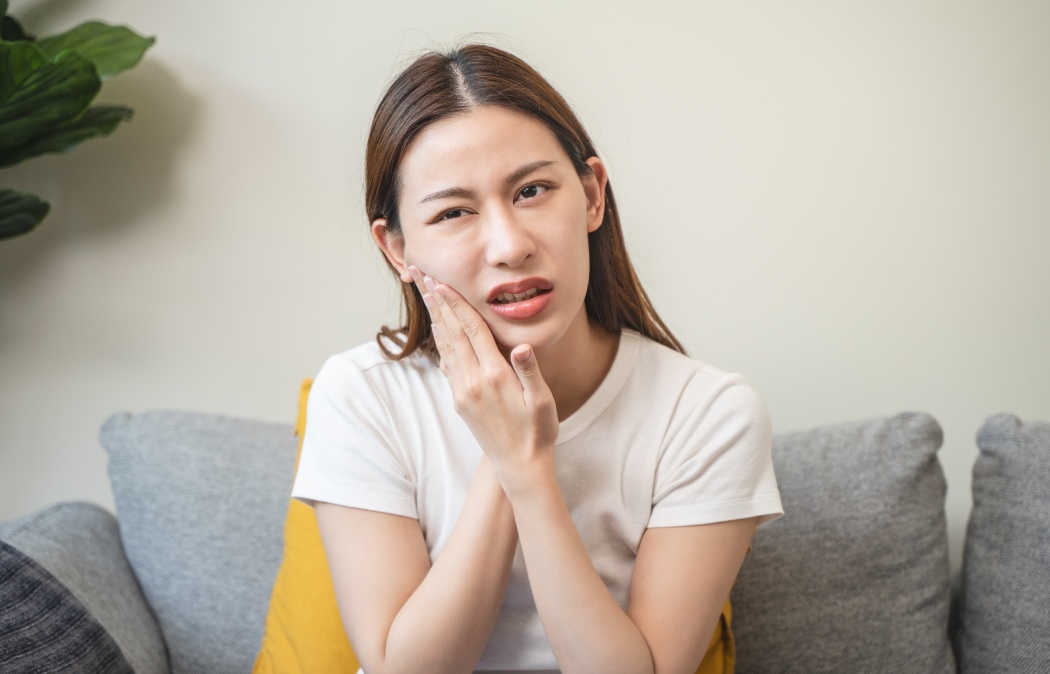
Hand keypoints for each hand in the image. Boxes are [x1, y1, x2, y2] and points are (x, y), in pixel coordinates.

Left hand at [409, 266, 558, 476]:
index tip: (442, 281)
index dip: (457, 303)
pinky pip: (447, 364)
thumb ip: (531, 372)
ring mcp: (462, 392)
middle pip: (451, 332)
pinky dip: (440, 342)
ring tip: (425, 294)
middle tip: (422, 276)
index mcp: (494, 375)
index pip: (472, 330)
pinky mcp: (458, 401)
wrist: (519, 465)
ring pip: (445, 346)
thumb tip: (524, 347)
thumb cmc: (537, 431)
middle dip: (437, 302)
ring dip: (435, 317)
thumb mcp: (542, 401)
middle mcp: (472, 382)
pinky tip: (438, 330)